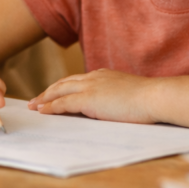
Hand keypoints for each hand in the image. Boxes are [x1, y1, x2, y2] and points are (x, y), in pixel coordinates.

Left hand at [28, 69, 158, 123]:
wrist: (154, 97)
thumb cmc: (148, 100)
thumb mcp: (128, 95)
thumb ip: (115, 97)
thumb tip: (111, 107)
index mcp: (103, 76)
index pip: (77, 81)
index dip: (63, 87)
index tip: (53, 93)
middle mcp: (94, 78)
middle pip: (63, 83)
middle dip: (48, 92)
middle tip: (36, 100)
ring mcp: (90, 87)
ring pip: (59, 91)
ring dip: (44, 98)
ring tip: (34, 106)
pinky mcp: (88, 99)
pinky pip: (63, 103)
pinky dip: (51, 107)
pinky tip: (43, 111)